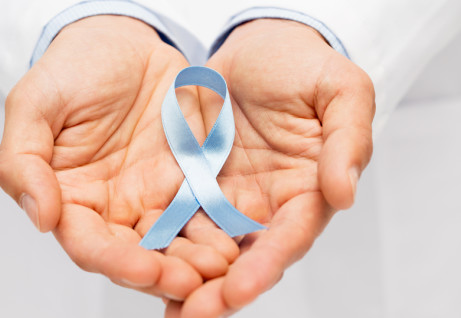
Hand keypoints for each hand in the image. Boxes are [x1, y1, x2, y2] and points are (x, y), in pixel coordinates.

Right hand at [0, 16, 236, 299]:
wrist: (121, 42)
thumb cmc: (72, 70)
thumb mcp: (34, 105)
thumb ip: (24, 162)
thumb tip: (41, 217)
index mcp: (74, 198)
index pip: (90, 244)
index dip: (114, 262)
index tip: (143, 270)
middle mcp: (116, 207)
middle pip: (138, 254)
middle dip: (164, 273)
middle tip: (193, 285)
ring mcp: (156, 195)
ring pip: (177, 240)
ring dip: (198, 261)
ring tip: (222, 269)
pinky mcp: (190, 178)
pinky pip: (207, 209)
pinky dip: (220, 228)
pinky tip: (237, 240)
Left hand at [167, 19, 374, 316]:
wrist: (259, 48)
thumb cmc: (304, 66)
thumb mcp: (340, 91)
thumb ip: (348, 140)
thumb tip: (344, 194)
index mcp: (305, 191)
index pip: (289, 237)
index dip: (267, 265)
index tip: (240, 289)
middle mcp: (265, 206)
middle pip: (245, 258)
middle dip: (220, 290)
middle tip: (193, 315)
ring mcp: (227, 197)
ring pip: (206, 248)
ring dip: (186, 278)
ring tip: (167, 308)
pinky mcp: (193, 183)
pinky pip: (175, 217)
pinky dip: (161, 243)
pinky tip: (140, 265)